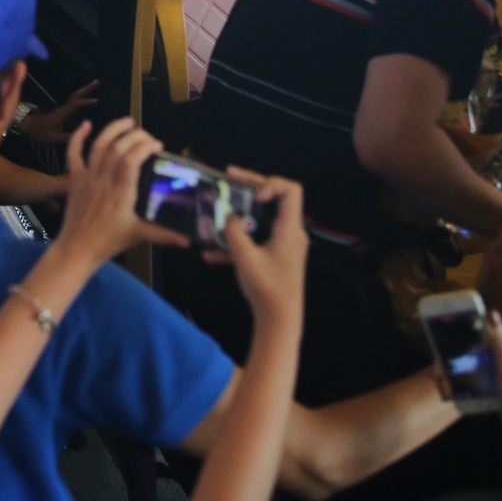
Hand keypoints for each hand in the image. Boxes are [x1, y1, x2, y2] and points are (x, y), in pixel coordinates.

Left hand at [19, 81, 97, 144]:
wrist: (28, 126)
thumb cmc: (40, 132)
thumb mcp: (53, 137)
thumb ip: (67, 137)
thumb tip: (82, 137)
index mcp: (62, 114)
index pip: (75, 105)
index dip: (85, 102)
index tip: (96, 100)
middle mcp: (63, 108)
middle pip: (76, 95)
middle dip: (86, 88)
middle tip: (97, 82)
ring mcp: (63, 108)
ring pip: (75, 96)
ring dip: (85, 90)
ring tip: (95, 84)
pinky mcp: (62, 110)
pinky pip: (74, 100)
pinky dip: (81, 96)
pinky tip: (87, 96)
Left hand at [55, 118, 184, 266]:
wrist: (76, 249)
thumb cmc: (108, 242)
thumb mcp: (138, 236)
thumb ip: (164, 235)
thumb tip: (189, 240)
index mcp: (121, 192)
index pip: (132, 160)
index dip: (145, 147)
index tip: (157, 146)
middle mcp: (104, 180)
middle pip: (118, 148)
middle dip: (135, 136)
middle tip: (149, 137)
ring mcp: (87, 178)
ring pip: (98, 146)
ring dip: (113, 130)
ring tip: (128, 121)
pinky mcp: (74, 180)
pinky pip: (73, 154)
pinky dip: (77, 137)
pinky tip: (86, 125)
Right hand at [219, 169, 307, 330]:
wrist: (279, 321)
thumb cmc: (267, 288)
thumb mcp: (245, 258)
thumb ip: (234, 232)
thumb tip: (228, 216)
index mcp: (289, 228)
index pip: (291, 190)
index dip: (270, 183)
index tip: (251, 193)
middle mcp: (290, 232)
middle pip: (274, 200)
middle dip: (249, 190)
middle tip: (228, 179)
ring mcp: (283, 245)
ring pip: (262, 220)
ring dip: (240, 216)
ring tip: (217, 210)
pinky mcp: (275, 258)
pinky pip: (257, 241)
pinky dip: (238, 243)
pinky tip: (210, 254)